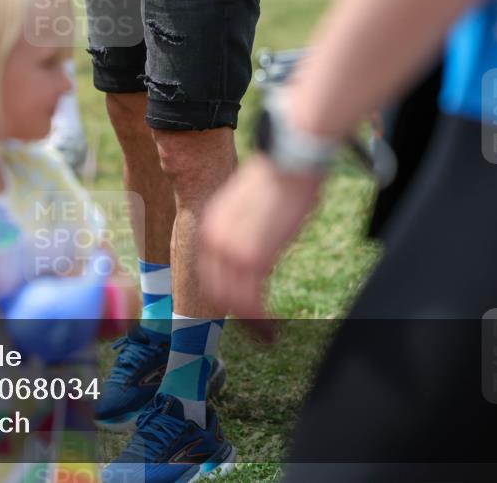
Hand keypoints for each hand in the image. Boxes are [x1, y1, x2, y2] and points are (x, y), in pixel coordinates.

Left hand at [197, 156, 322, 338]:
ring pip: (231, 301)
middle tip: (254, 330)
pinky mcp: (251, 260)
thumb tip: (261, 237)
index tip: (235, 307)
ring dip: (250, 325)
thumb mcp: (254, 204)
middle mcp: (213, 239)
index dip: (221, 291)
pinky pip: (249, 304)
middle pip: (215, 288)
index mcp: (212, 223)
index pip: (208, 268)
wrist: (289, 158)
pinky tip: (273, 333)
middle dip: (234, 312)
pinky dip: (260, 324)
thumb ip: (248, 225)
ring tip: (268, 337)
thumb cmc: (284, 175)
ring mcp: (229, 251)